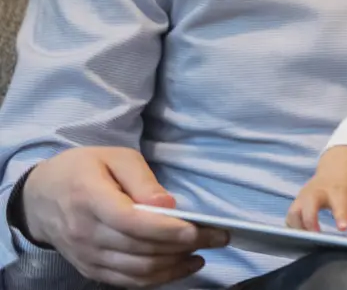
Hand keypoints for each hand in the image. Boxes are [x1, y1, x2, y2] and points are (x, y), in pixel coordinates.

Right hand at [19, 147, 228, 287]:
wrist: (39, 198)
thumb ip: (142, 180)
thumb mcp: (114, 158)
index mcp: (90, 199)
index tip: (199, 228)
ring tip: (204, 253)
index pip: (132, 222)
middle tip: (218, 237)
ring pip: (137, 270)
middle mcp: (86, 233)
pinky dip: (158, 278)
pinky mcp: (90, 269)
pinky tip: (182, 266)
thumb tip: (169, 205)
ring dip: (175, 265)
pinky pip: (127, 281)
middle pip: (141, 249)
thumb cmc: (83, 170)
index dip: (168, 229)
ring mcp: (87, 256)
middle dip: (185, 246)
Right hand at [285, 146, 346, 239]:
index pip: (340, 204)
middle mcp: (319, 192)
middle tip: (316, 238)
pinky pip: (289, 216)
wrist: (340, 166)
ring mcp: (305, 196)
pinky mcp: (297, 201)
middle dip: (310, 221)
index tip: (342, 227)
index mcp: (339, 192)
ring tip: (306, 242)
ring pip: (295, 212)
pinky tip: (299, 239)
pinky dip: (292, 228)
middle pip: (309, 204)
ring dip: (298, 228)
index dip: (340, 215)